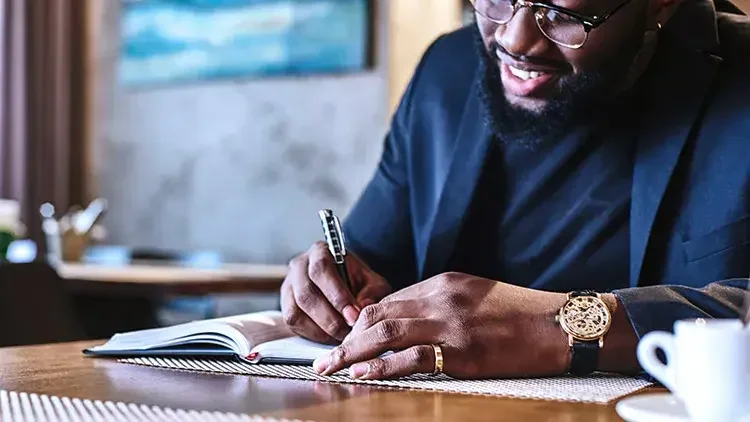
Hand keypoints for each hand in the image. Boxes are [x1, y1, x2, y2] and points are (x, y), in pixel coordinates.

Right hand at [280, 242, 391, 343]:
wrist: (345, 284)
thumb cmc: (358, 281)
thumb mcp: (372, 282)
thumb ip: (372, 292)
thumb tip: (363, 307)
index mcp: (319, 252)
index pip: (321, 269)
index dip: (337, 295)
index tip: (353, 315)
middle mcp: (299, 266)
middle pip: (306, 293)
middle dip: (330, 317)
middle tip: (349, 332)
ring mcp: (288, 286)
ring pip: (296, 311)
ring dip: (321, 329)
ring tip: (342, 336)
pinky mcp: (285, 306)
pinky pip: (294, 323)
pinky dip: (313, 334)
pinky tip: (330, 337)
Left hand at [312, 272, 569, 378]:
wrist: (558, 325)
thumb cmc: (520, 313)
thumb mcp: (476, 295)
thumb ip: (441, 303)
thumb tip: (409, 319)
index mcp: (444, 282)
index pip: (389, 299)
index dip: (361, 321)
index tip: (346, 338)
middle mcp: (440, 298)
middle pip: (378, 313)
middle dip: (347, 336)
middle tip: (327, 355)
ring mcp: (449, 324)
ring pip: (385, 332)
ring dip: (352, 351)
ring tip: (330, 367)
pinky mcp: (460, 351)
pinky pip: (409, 358)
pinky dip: (380, 365)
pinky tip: (360, 373)